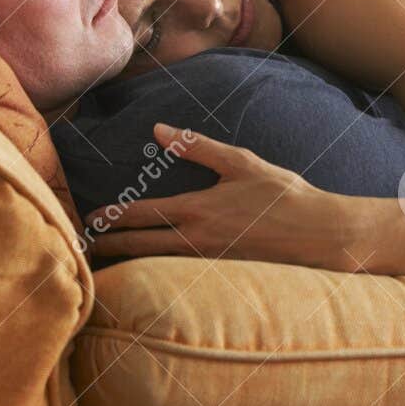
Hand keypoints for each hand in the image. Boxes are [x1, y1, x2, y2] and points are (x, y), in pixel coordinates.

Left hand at [85, 124, 367, 270]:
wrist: (319, 234)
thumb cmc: (284, 194)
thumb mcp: (241, 162)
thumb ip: (197, 146)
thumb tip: (158, 128)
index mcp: (198, 209)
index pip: (142, 214)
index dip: (113, 217)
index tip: (92, 217)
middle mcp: (197, 240)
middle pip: (140, 245)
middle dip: (110, 246)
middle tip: (85, 247)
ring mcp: (208, 262)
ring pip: (156, 265)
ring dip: (128, 263)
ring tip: (107, 264)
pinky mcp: (221, 276)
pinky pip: (178, 275)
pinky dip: (156, 275)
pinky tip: (148, 277)